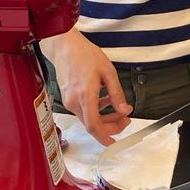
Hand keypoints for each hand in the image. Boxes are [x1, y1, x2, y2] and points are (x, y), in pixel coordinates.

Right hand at [44, 30, 131, 144]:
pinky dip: (97, 110)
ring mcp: (69, 101)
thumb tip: (124, 110)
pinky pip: (84, 110)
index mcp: (85, 96)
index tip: (115, 143)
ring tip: (120, 109)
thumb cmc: (84, 54)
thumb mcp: (108, 72)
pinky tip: (106, 100)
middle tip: (126, 119)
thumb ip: (117, 94)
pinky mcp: (68, 98)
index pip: (94, 126)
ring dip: (105, 118)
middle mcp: (74, 102)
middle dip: (111, 126)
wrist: (64, 46)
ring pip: (89, 118)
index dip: (105, 137)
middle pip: (93, 125)